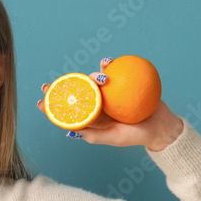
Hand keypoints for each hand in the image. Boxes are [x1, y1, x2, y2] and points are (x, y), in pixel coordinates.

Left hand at [37, 57, 182, 149]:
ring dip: (90, 75)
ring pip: (93, 80)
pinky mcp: (122, 83)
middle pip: (78, 91)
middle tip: (48, 84)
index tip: (40, 101)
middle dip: (62, 86)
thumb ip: (95, 136)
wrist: (161, 127)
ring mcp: (110, 92)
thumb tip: (71, 131)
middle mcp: (98, 103)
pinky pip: (114, 71)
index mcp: (93, 117)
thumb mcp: (115, 138)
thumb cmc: (137, 136)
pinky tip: (107, 62)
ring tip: (97, 77)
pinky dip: (109, 64)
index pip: (71, 110)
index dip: (54, 106)